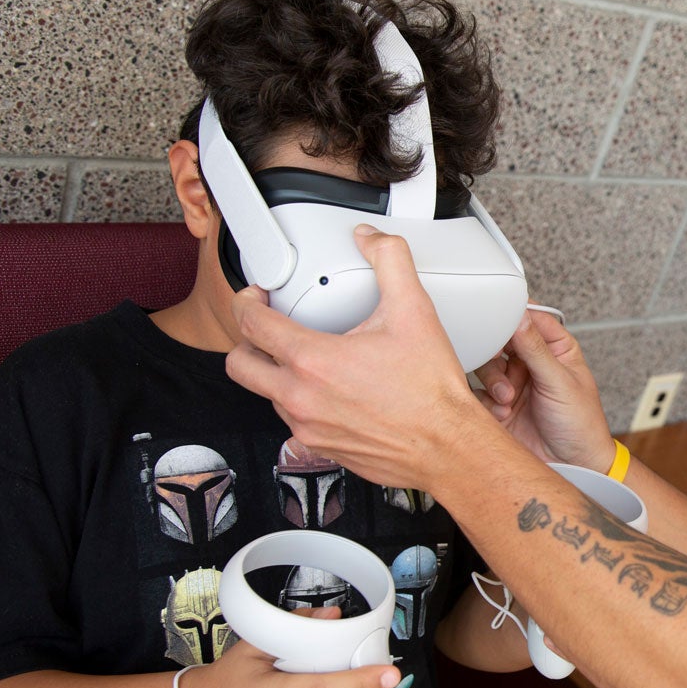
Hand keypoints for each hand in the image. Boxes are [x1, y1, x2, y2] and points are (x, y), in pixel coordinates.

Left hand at [225, 224, 483, 489]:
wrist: (448, 447)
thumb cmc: (432, 391)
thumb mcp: (414, 311)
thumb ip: (390, 261)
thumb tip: (370, 238)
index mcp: (313, 361)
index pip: (251, 324)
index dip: (246, 302)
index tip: (257, 296)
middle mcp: (300, 398)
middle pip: (239, 365)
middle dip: (246, 341)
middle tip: (267, 328)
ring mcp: (307, 427)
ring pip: (266, 394)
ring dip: (277, 374)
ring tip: (308, 359)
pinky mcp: (320, 449)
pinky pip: (293, 422)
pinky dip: (301, 403)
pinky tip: (330, 391)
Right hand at [473, 311, 617, 470]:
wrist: (573, 467)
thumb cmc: (582, 425)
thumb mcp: (560, 382)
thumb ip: (537, 349)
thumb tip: (520, 317)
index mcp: (555, 348)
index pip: (530, 317)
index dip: (512, 315)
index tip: (497, 317)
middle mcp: (531, 362)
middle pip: (501, 339)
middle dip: (496, 352)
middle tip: (499, 361)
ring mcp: (513, 382)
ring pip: (486, 365)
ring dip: (493, 380)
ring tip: (507, 397)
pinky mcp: (497, 404)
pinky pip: (479, 392)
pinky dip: (487, 400)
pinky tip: (502, 411)